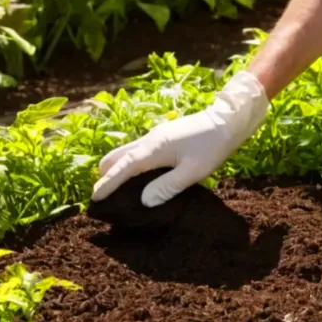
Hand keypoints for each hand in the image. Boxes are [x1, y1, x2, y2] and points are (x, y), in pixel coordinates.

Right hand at [91, 71, 269, 206]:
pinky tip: (138, 175)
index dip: (107, 183)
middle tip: (102, 194)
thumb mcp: (193, 171)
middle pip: (117, 156)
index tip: (93, 197)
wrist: (227, 120)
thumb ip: (167, 186)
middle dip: (106, 174)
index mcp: (154, 148)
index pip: (123, 168)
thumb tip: (143, 201)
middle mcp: (149, 140)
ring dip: (118, 167)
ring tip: (116, 187)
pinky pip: (138, 150)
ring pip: (127, 152)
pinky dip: (130, 162)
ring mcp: (156, 136)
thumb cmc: (212, 146)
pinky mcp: (164, 136)